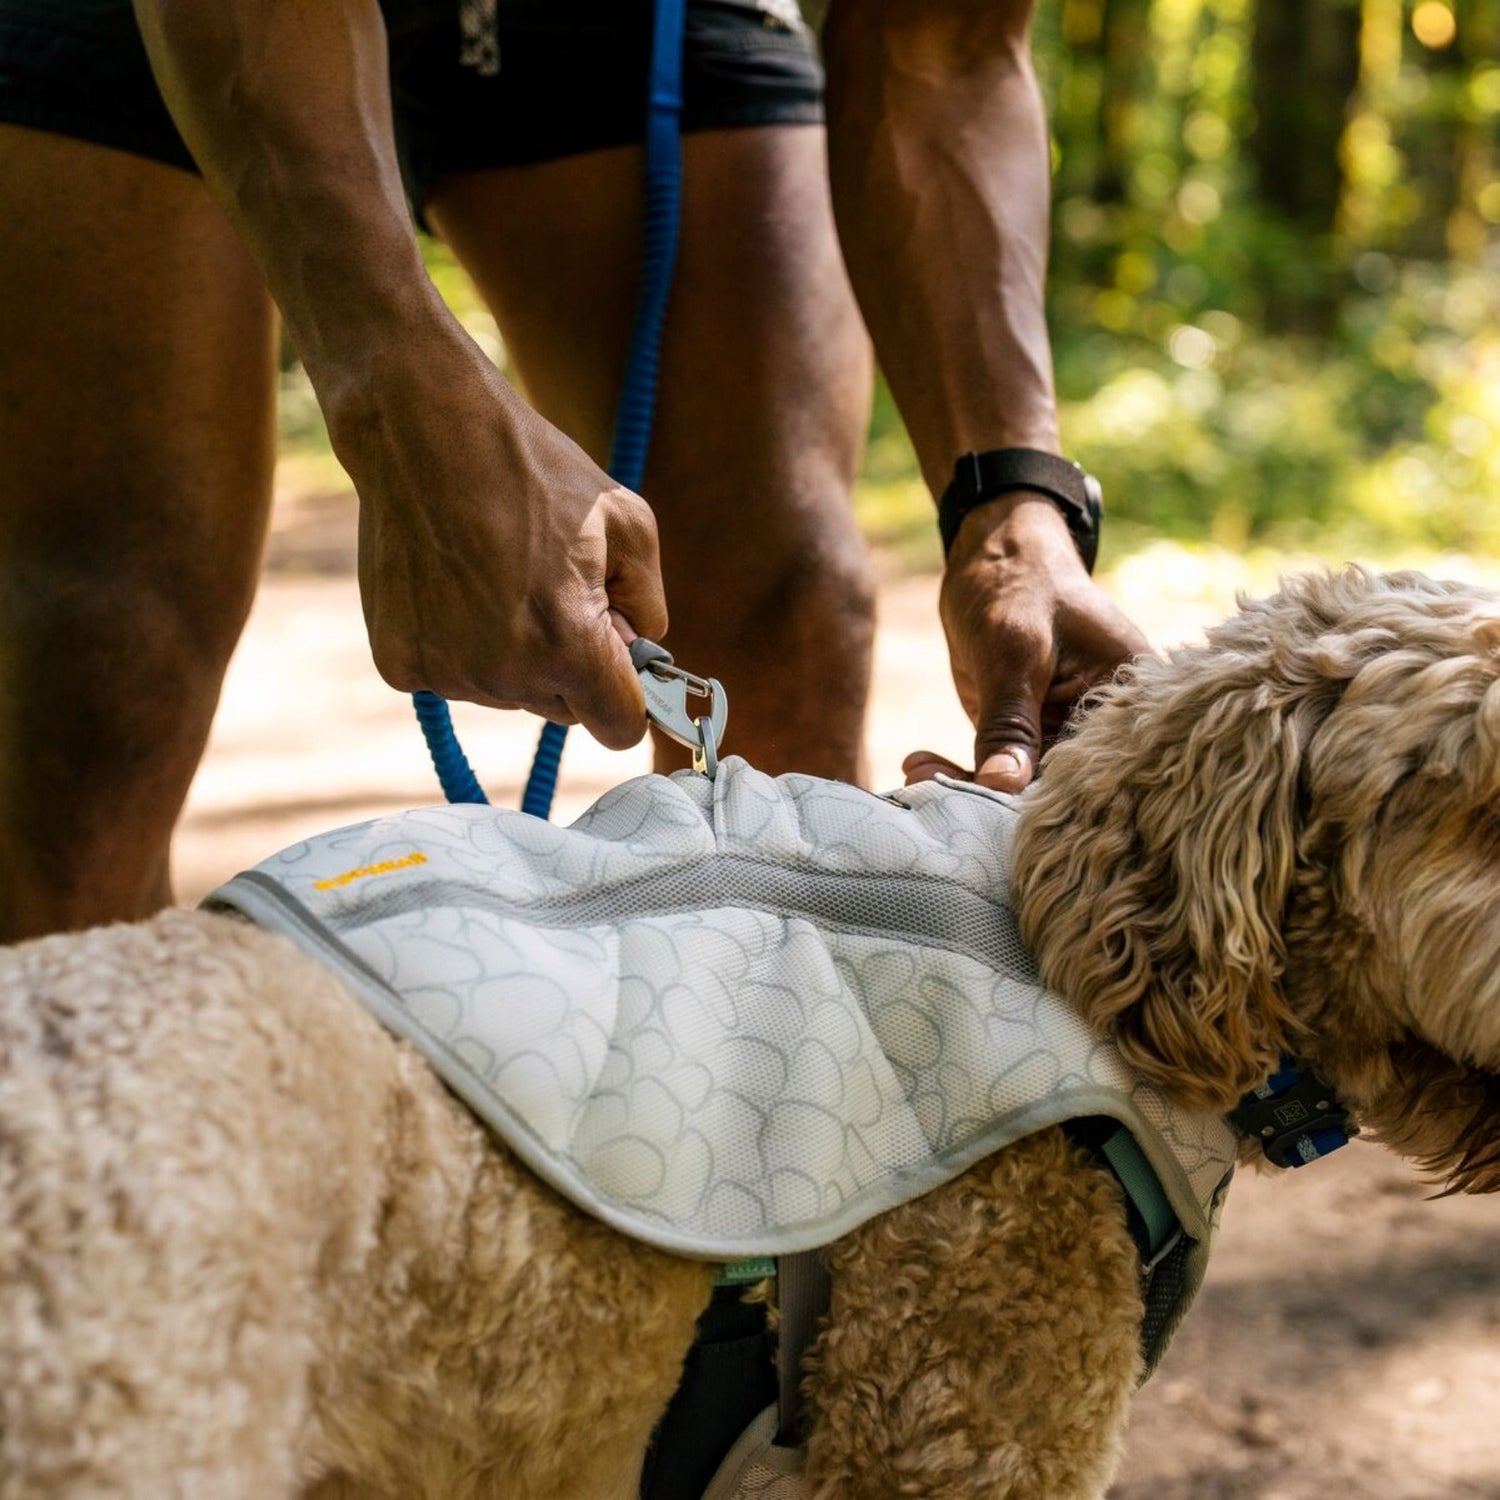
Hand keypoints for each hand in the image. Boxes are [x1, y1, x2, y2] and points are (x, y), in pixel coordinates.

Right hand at [333, 328, 667, 750]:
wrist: (422, 431)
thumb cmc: (534, 469)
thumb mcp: (628, 523)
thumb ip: (650, 605)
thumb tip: (642, 652)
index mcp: (569, 645)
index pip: (620, 728)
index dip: (627, 696)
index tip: (619, 662)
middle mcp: (504, 673)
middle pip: (562, 710)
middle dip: (570, 667)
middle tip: (550, 591)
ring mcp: (446, 672)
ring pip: (507, 693)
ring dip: (514, 653)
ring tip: (497, 576)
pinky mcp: (400, 664)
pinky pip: (455, 676)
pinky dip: (461, 644)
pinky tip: (455, 584)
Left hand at [906, 493, 1147, 789]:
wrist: (994, 552)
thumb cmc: (1017, 584)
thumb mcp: (1013, 651)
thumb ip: (1010, 722)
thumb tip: (1004, 786)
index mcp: (1126, 697)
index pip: (1093, 768)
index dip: (1042, 799)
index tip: (983, 809)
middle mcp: (1102, 722)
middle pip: (1057, 785)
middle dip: (993, 797)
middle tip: (933, 794)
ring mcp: (1062, 729)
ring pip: (1020, 783)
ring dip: (965, 784)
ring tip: (914, 773)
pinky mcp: (1027, 733)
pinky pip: (997, 768)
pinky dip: (957, 770)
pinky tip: (916, 765)